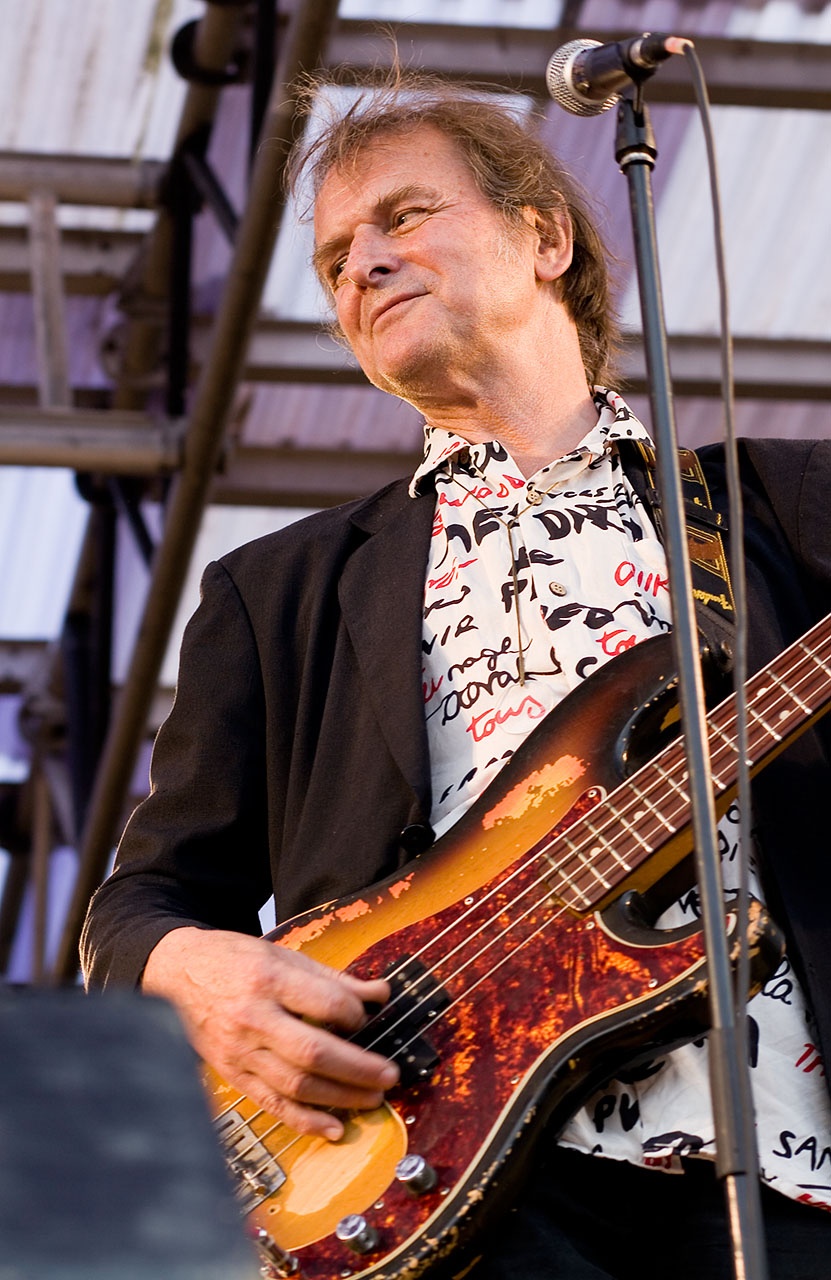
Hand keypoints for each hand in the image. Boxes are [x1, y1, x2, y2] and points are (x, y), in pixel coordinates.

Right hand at [142, 926, 398, 1139]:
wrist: (175, 974)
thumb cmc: (234, 960)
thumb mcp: (282, 954)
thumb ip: (332, 979)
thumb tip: (379, 994)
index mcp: (268, 979)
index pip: (324, 1004)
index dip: (354, 1015)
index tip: (367, 1017)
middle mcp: (252, 1019)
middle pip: (313, 1052)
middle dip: (358, 1068)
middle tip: (389, 1074)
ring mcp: (240, 1051)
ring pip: (296, 1085)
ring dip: (341, 1097)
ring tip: (373, 1097)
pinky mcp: (233, 1075)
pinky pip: (272, 1105)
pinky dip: (305, 1121)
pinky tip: (334, 1127)